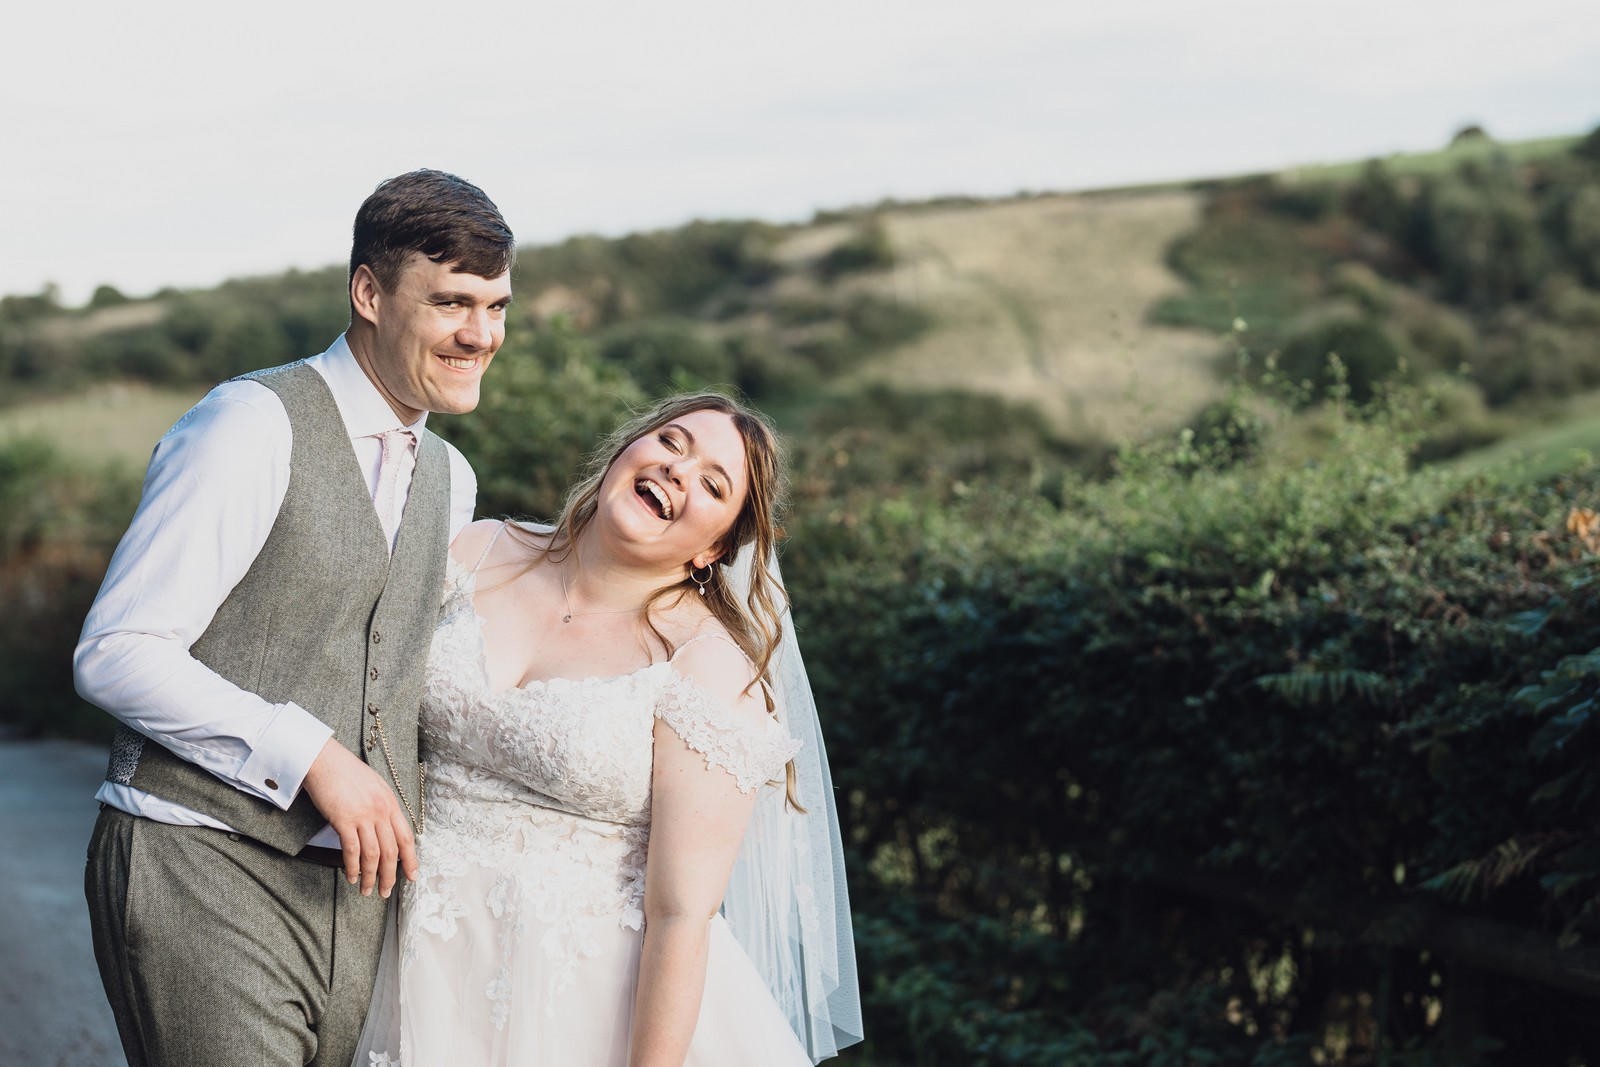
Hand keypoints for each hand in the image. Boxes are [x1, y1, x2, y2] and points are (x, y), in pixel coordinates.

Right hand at [300, 738, 418, 896]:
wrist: (325, 760)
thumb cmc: (346, 772)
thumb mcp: (375, 787)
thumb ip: (382, 808)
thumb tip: (386, 829)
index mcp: (390, 803)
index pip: (406, 837)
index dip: (411, 860)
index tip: (412, 876)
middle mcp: (381, 810)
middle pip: (391, 851)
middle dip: (390, 876)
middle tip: (386, 892)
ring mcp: (363, 815)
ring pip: (373, 855)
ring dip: (371, 877)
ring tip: (367, 890)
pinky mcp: (344, 819)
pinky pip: (352, 850)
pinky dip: (352, 867)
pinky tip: (352, 877)